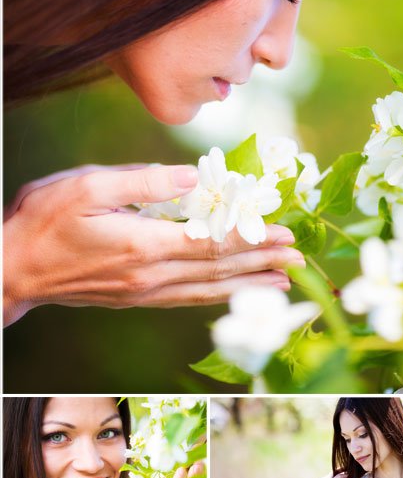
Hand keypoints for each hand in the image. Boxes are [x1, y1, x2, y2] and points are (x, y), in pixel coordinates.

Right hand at [4, 164, 304, 324]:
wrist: (13, 271)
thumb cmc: (42, 222)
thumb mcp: (86, 186)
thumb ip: (142, 182)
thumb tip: (190, 178)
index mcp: (143, 245)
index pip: (212, 245)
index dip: (253, 240)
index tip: (285, 234)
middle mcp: (150, 276)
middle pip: (219, 271)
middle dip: (262, 264)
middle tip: (299, 259)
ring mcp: (144, 292)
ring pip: (208, 291)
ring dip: (247, 286)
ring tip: (281, 284)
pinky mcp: (136, 298)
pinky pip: (188, 299)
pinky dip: (218, 297)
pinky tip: (233, 293)